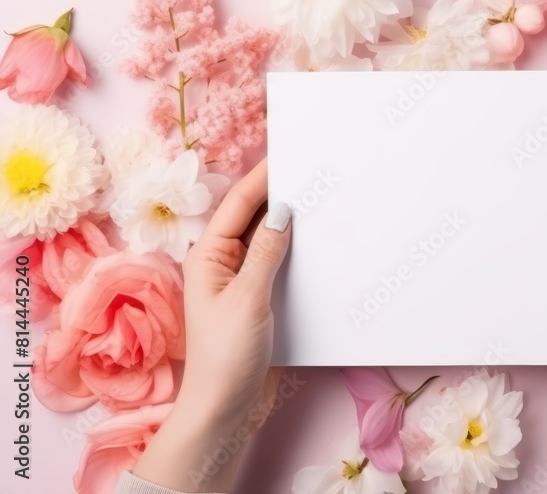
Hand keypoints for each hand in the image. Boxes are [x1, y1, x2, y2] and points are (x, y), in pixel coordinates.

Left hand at [133, 159, 291, 491]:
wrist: (226, 407)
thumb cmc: (228, 355)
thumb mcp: (248, 298)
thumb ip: (266, 253)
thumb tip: (282, 212)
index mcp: (208, 256)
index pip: (238, 205)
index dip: (263, 178)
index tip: (289, 155)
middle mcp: (223, 264)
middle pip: (253, 218)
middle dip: (280, 196)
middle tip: (313, 173)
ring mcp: (242, 283)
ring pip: (270, 241)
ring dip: (292, 224)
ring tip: (322, 201)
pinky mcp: (260, 301)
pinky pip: (280, 266)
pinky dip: (297, 252)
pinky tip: (320, 246)